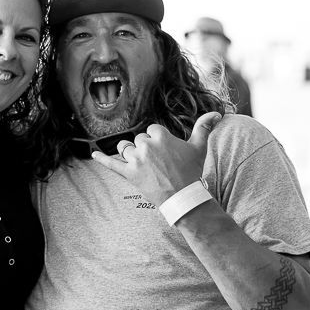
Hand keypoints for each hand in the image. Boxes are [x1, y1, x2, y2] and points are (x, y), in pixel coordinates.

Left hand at [90, 111, 221, 205]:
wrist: (184, 197)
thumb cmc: (192, 171)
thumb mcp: (199, 147)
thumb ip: (203, 127)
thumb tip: (216, 113)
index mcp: (160, 135)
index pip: (151, 130)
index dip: (158, 140)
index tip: (165, 152)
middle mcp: (146, 145)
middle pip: (139, 140)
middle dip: (146, 149)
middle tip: (158, 163)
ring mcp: (136, 160)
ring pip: (125, 148)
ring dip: (130, 153)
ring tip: (140, 162)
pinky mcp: (129, 174)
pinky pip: (111, 164)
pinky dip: (101, 159)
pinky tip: (93, 154)